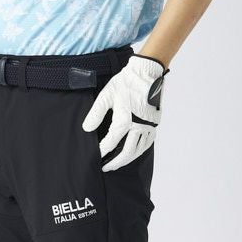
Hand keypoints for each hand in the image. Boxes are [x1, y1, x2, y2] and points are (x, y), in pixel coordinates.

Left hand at [81, 54, 169, 171]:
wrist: (146, 73)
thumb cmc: (125, 83)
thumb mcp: (105, 96)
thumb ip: (95, 114)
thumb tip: (86, 129)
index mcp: (124, 120)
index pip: (110, 143)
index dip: (102, 151)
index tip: (95, 157)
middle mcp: (138, 126)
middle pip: (126, 152)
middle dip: (115, 162)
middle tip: (105, 168)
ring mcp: (148, 126)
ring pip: (138, 150)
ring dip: (127, 159)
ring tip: (117, 163)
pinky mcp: (154, 123)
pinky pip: (148, 143)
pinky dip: (140, 151)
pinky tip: (134, 153)